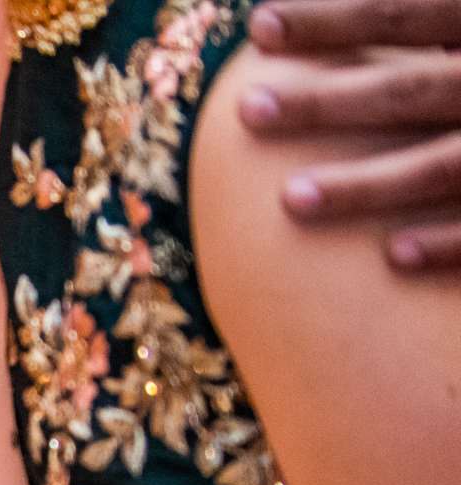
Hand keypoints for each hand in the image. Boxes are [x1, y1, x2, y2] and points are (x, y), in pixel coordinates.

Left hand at [245, 2, 460, 267]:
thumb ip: (422, 12)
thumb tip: (318, 2)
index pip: (406, 10)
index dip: (333, 18)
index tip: (257, 26)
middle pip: (413, 87)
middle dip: (329, 101)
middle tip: (246, 111)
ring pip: (447, 165)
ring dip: (369, 185)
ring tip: (290, 201)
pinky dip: (450, 242)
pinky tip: (390, 257)